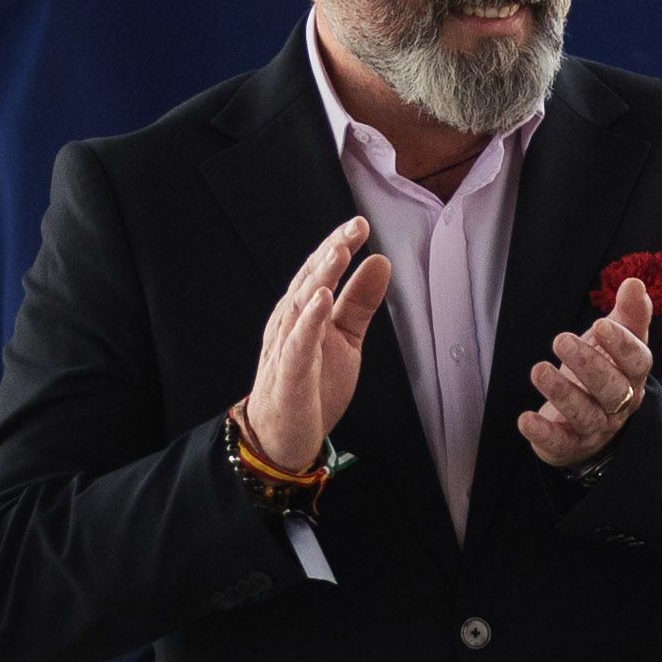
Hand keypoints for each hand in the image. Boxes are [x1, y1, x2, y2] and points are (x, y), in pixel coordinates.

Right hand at [245, 219, 392, 470]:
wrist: (282, 437)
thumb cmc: (311, 386)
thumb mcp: (345, 339)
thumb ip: (360, 302)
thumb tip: (379, 260)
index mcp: (302, 314)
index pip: (318, 273)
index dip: (337, 247)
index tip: (360, 224)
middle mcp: (289, 325)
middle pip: (308, 282)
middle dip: (330, 253)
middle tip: (353, 228)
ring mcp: (285, 350)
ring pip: (299, 307)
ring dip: (319, 278)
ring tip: (338, 253)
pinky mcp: (288, 376)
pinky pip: (297, 345)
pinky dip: (308, 321)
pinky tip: (321, 301)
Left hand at [519, 278, 656, 470]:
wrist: (589, 422)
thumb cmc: (603, 370)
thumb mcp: (614, 340)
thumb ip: (628, 314)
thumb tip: (635, 282)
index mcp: (633, 375)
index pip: (638, 361)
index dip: (622, 345)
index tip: (602, 325)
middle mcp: (620, 404)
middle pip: (613, 389)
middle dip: (589, 364)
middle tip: (561, 339)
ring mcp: (596, 427)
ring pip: (586, 414)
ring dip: (562, 392)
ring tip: (539, 370)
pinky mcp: (570, 445)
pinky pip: (560, 442)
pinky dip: (542, 433)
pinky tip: (524, 419)